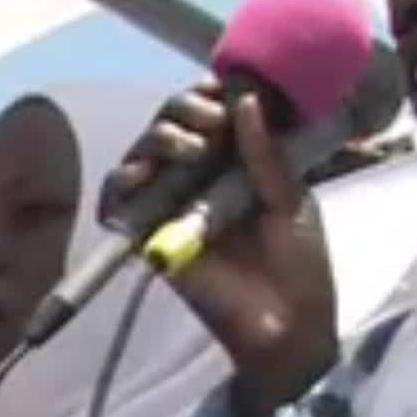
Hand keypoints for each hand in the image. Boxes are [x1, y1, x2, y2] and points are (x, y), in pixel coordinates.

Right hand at [104, 83, 337, 416]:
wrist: (288, 326)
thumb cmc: (300, 265)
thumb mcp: (292, 198)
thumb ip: (267, 153)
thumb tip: (244, 98)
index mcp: (236, 159)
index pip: (209, 107)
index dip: (211, 90)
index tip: (231, 90)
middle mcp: (199, 175)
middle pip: (171, 120)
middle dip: (187, 108)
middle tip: (215, 122)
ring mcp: (172, 204)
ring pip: (143, 151)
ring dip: (161, 137)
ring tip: (193, 147)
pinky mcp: (149, 237)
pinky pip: (117, 201)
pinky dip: (123, 181)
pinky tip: (147, 175)